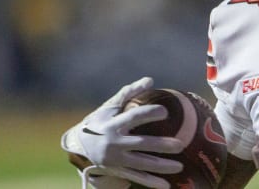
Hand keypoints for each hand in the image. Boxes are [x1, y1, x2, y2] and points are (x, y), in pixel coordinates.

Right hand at [61, 77, 184, 188]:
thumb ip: (129, 93)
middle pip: (141, 144)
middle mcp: (114, 143)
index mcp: (113, 124)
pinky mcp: (117, 170)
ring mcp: (116, 159)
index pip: (133, 118)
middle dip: (161, 145)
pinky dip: (151, 182)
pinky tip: (167, 185)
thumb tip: (150, 80)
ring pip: (142, 164)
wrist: (78, 145)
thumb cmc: (99, 121)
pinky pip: (136, 177)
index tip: (165, 111)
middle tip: (181, 145)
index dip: (149, 114)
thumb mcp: (110, 106)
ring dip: (161, 166)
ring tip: (180, 166)